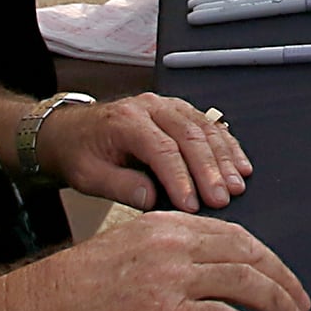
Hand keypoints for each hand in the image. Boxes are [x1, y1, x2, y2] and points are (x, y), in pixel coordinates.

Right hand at [6, 210, 308, 310]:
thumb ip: (164, 260)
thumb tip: (195, 284)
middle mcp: (173, 244)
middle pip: (247, 252)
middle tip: (299, 300)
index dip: (261, 255)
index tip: (277, 273)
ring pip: (244, 282)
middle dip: (280, 276)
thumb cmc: (69, 291)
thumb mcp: (124, 253)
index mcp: (164, 225)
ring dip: (277, 302)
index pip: (230, 233)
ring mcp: (171, 278)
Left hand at [33, 92, 251, 210]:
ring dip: (224, 158)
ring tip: (237, 183)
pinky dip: (227, 146)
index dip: (180, 178)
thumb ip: (120, 187)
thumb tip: (153, 199)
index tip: (193, 204)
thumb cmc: (79, 153)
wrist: (71, 131)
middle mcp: (150, 107)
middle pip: (189, 136)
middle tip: (224, 197)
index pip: (161, 149)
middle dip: (210, 169)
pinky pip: (209, 125)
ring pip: (204, 128)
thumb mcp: (88, 176)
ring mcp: (167, 106)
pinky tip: (240, 164)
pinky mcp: (179, 111)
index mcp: (125, 120)